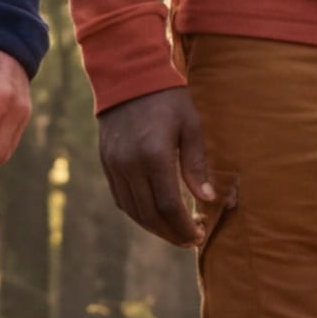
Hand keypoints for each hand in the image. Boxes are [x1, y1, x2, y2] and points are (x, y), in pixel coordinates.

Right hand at [95, 84, 225, 247]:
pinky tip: (155, 216)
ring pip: (133, 211)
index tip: (200, 235)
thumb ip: (197, 165)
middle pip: (150, 214)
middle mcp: (130, 165)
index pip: (168, 205)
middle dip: (172, 233)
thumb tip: (209, 200)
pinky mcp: (107, 164)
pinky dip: (138, 213)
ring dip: (155, 228)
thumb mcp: (191, 126)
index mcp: (154, 155)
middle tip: (191, 240)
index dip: (184, 226)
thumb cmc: (168, 100)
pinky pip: (121, 199)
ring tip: (176, 232)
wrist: (129, 77)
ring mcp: (115, 166)